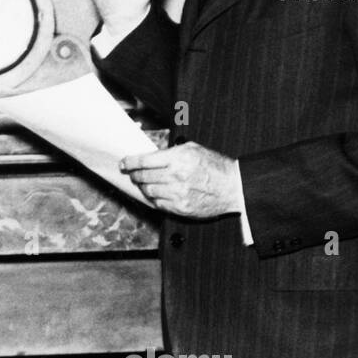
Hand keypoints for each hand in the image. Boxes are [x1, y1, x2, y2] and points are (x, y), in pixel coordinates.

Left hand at [121, 143, 242, 218]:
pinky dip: (154, 198)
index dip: (129, 162)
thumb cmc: (214, 166)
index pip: (144, 161)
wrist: (233, 187)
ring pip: (148, 190)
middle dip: (134, 175)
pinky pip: (158, 203)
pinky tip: (157, 193)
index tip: (124, 163)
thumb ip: (171, 152)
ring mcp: (177, 193)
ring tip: (145, 183)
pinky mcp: (180, 207)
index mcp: (178, 158)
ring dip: (143, 187)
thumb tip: (150, 156)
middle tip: (132, 173)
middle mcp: (176, 176)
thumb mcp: (193, 149)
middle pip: (143, 176)